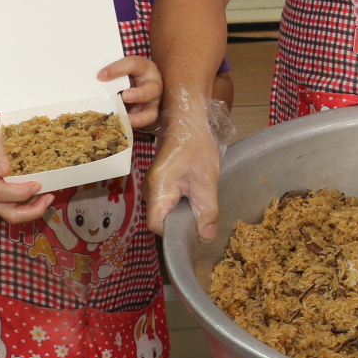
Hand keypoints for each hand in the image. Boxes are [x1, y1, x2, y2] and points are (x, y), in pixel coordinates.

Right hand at [0, 126, 49, 224]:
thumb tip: (4, 170)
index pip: (0, 193)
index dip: (21, 192)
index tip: (37, 184)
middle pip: (8, 213)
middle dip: (32, 211)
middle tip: (49, 196)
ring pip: (12, 215)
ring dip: (33, 210)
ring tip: (49, 196)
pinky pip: (14, 209)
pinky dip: (29, 206)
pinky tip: (40, 194)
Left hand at [101, 55, 161, 132]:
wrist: (136, 85)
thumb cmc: (126, 76)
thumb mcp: (121, 71)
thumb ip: (111, 75)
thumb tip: (96, 81)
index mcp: (144, 68)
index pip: (133, 64)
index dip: (118, 69)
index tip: (101, 76)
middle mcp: (152, 84)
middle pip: (152, 88)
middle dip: (139, 94)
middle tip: (125, 96)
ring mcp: (152, 102)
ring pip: (152, 111)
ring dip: (139, 116)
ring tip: (126, 117)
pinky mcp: (149, 115)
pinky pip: (145, 122)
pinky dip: (135, 124)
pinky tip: (123, 124)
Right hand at [145, 86, 226, 240]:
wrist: (189, 119)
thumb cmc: (196, 146)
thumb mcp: (206, 182)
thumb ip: (206, 211)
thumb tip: (205, 238)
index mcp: (158, 190)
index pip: (156, 225)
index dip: (173, 234)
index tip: (192, 232)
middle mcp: (150, 189)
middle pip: (161, 219)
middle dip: (181, 224)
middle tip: (202, 220)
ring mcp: (155, 184)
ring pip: (166, 209)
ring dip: (184, 212)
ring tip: (202, 207)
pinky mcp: (162, 180)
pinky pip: (169, 199)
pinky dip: (184, 202)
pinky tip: (198, 196)